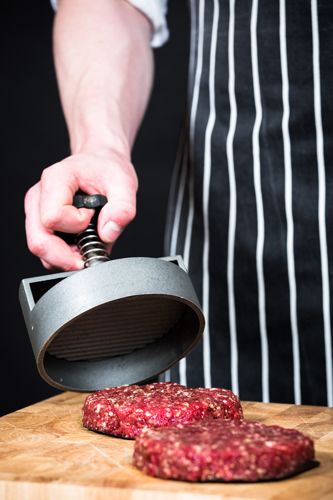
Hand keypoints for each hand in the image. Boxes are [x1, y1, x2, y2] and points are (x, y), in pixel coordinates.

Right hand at [24, 150, 137, 269]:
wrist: (100, 164)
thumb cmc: (107, 170)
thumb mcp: (124, 183)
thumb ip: (122, 208)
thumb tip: (108, 233)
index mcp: (55, 180)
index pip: (54, 217)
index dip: (78, 225)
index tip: (94, 216)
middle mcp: (38, 197)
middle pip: (39, 241)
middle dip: (66, 256)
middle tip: (90, 255)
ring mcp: (36, 212)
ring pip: (40, 249)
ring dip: (65, 257)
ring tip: (87, 244)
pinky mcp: (39, 225)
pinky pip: (45, 251)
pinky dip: (63, 256)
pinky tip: (80, 245)